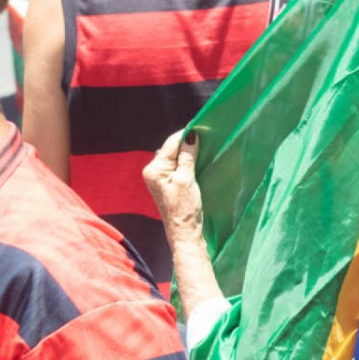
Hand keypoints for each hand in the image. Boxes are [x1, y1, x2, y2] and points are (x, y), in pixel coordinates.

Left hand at [143, 129, 204, 244]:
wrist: (184, 232)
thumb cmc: (185, 209)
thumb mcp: (187, 179)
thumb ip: (187, 156)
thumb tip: (190, 135)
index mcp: (154, 169)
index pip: (170, 144)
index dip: (186, 135)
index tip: (202, 126)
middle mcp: (152, 171)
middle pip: (172, 149)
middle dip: (187, 144)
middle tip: (206, 138)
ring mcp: (159, 177)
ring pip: (175, 157)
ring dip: (188, 153)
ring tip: (203, 149)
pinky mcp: (167, 183)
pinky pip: (177, 166)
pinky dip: (187, 162)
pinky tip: (197, 161)